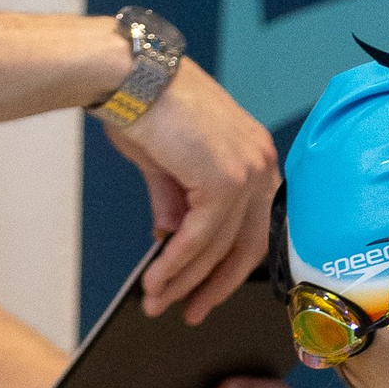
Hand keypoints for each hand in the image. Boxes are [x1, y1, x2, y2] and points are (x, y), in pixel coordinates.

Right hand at [108, 52, 279, 321]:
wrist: (126, 74)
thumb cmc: (143, 105)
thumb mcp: (166, 163)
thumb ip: (177, 202)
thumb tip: (171, 237)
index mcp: (255, 156)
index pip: (251, 226)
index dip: (228, 266)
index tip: (205, 293)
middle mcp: (262, 163)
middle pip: (246, 245)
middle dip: (215, 285)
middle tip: (190, 313)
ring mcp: (248, 171)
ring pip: (219, 246)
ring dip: (183, 280)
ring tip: (156, 302)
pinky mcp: (225, 179)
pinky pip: (200, 237)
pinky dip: (176, 264)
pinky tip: (156, 281)